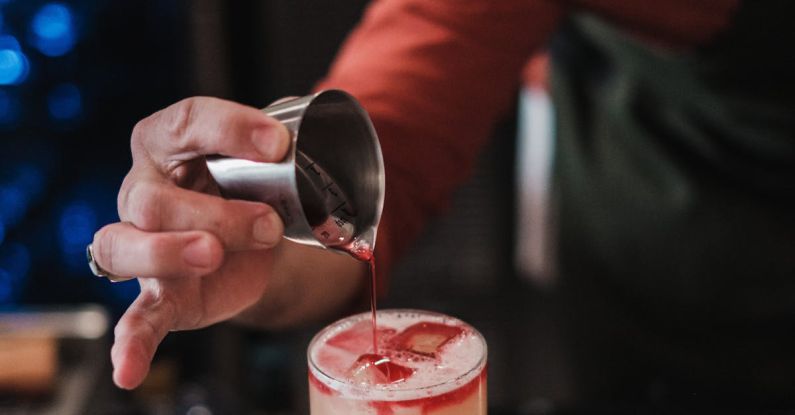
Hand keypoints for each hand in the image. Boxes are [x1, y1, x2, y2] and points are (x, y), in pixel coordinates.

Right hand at [91, 97, 290, 388]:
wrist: (252, 240)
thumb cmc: (249, 188)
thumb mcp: (265, 163)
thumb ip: (282, 152)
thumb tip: (317, 144)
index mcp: (167, 142)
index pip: (187, 123)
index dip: (230, 128)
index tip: (278, 144)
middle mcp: (142, 189)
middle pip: (153, 198)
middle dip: (214, 212)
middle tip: (268, 223)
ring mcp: (142, 242)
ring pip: (123, 246)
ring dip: (169, 252)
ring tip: (213, 254)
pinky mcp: (158, 292)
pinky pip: (134, 318)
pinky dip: (131, 343)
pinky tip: (128, 369)